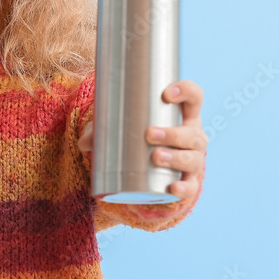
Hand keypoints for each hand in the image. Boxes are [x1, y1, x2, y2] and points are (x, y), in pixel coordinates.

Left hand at [77, 80, 207, 200]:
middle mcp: (194, 136)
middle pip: (192, 133)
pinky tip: (172, 187)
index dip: (186, 91)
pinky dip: (184, 187)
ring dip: (176, 157)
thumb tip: (83, 143)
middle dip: (173, 133)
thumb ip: (103, 131)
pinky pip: (191, 185)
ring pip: (193, 158)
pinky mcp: (189, 181)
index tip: (166, 93)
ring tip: (156, 157)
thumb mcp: (125, 129)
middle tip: (149, 134)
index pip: (194, 97)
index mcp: (184, 115)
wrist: (155, 170)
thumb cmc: (141, 137)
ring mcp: (194, 159)